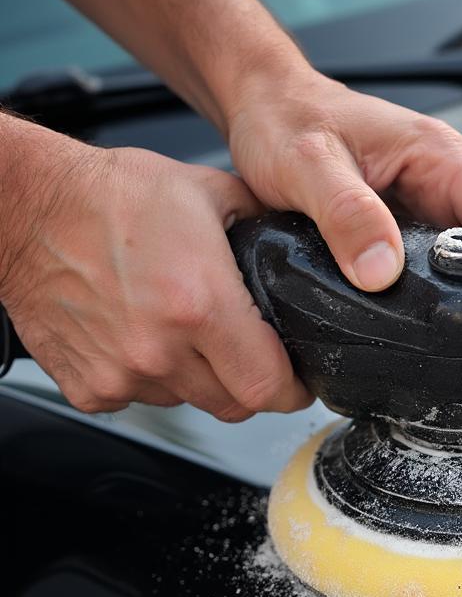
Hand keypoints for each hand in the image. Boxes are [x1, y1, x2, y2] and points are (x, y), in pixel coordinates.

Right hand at [0, 134, 310, 420]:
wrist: (25, 208)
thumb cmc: (108, 196)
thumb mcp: (209, 192)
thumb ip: (262, 224)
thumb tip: (298, 244)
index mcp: (200, 305)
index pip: (269, 386)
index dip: (293, 390)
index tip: (299, 383)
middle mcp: (160, 349)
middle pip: (235, 405)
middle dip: (252, 384)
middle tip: (248, 353)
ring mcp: (121, 374)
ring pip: (189, 402)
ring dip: (199, 379)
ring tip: (183, 329)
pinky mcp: (88, 387)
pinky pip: (141, 400)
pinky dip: (151, 380)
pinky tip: (142, 336)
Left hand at [225, 69, 461, 304]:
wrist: (263, 107)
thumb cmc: (286, 120)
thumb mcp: (308, 163)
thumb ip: (344, 213)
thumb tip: (381, 273)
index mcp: (436, 157)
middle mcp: (441, 182)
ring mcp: (426, 207)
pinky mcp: (404, 230)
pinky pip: (439, 266)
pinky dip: (450, 296)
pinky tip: (451, 330)